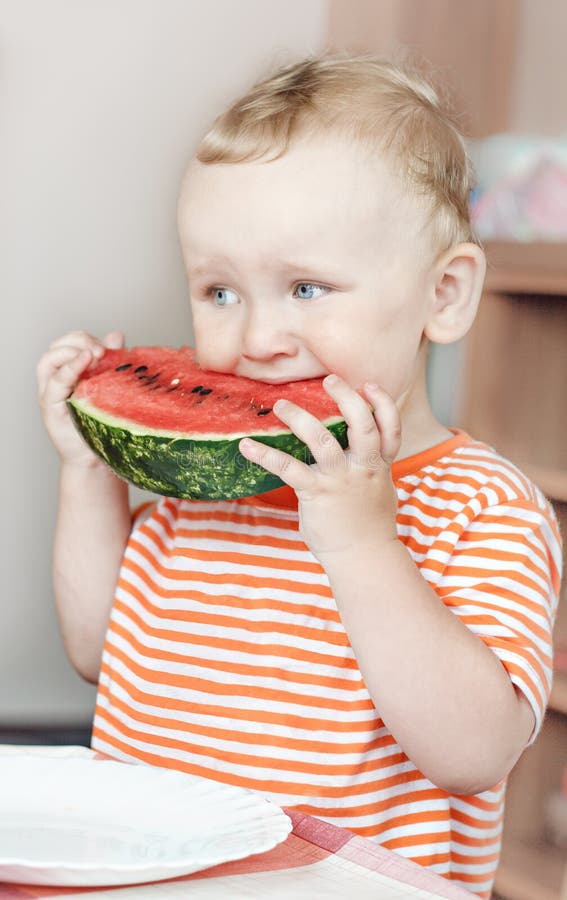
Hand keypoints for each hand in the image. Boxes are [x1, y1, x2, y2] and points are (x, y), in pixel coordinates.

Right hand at [37, 330, 123, 466]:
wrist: (94, 457)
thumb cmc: (101, 423)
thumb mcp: (109, 387)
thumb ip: (110, 361)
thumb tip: (116, 335)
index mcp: (70, 372)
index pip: (69, 342)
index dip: (85, 338)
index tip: (107, 347)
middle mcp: (56, 379)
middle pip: (57, 346)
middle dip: (79, 341)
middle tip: (100, 351)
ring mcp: (51, 392)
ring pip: (48, 359)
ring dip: (70, 351)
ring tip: (93, 356)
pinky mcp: (51, 406)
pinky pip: (55, 382)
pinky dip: (69, 369)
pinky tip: (85, 362)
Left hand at [238, 374, 400, 562]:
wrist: (363, 558)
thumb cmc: (369, 525)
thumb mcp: (379, 490)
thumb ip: (371, 467)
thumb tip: (356, 451)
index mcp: (380, 465)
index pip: (390, 428)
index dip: (384, 403)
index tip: (371, 385)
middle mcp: (363, 467)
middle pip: (363, 424)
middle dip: (348, 398)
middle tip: (330, 379)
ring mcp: (340, 480)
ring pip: (323, 439)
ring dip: (300, 418)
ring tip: (281, 404)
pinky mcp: (316, 493)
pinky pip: (288, 468)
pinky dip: (264, 455)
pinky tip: (246, 446)